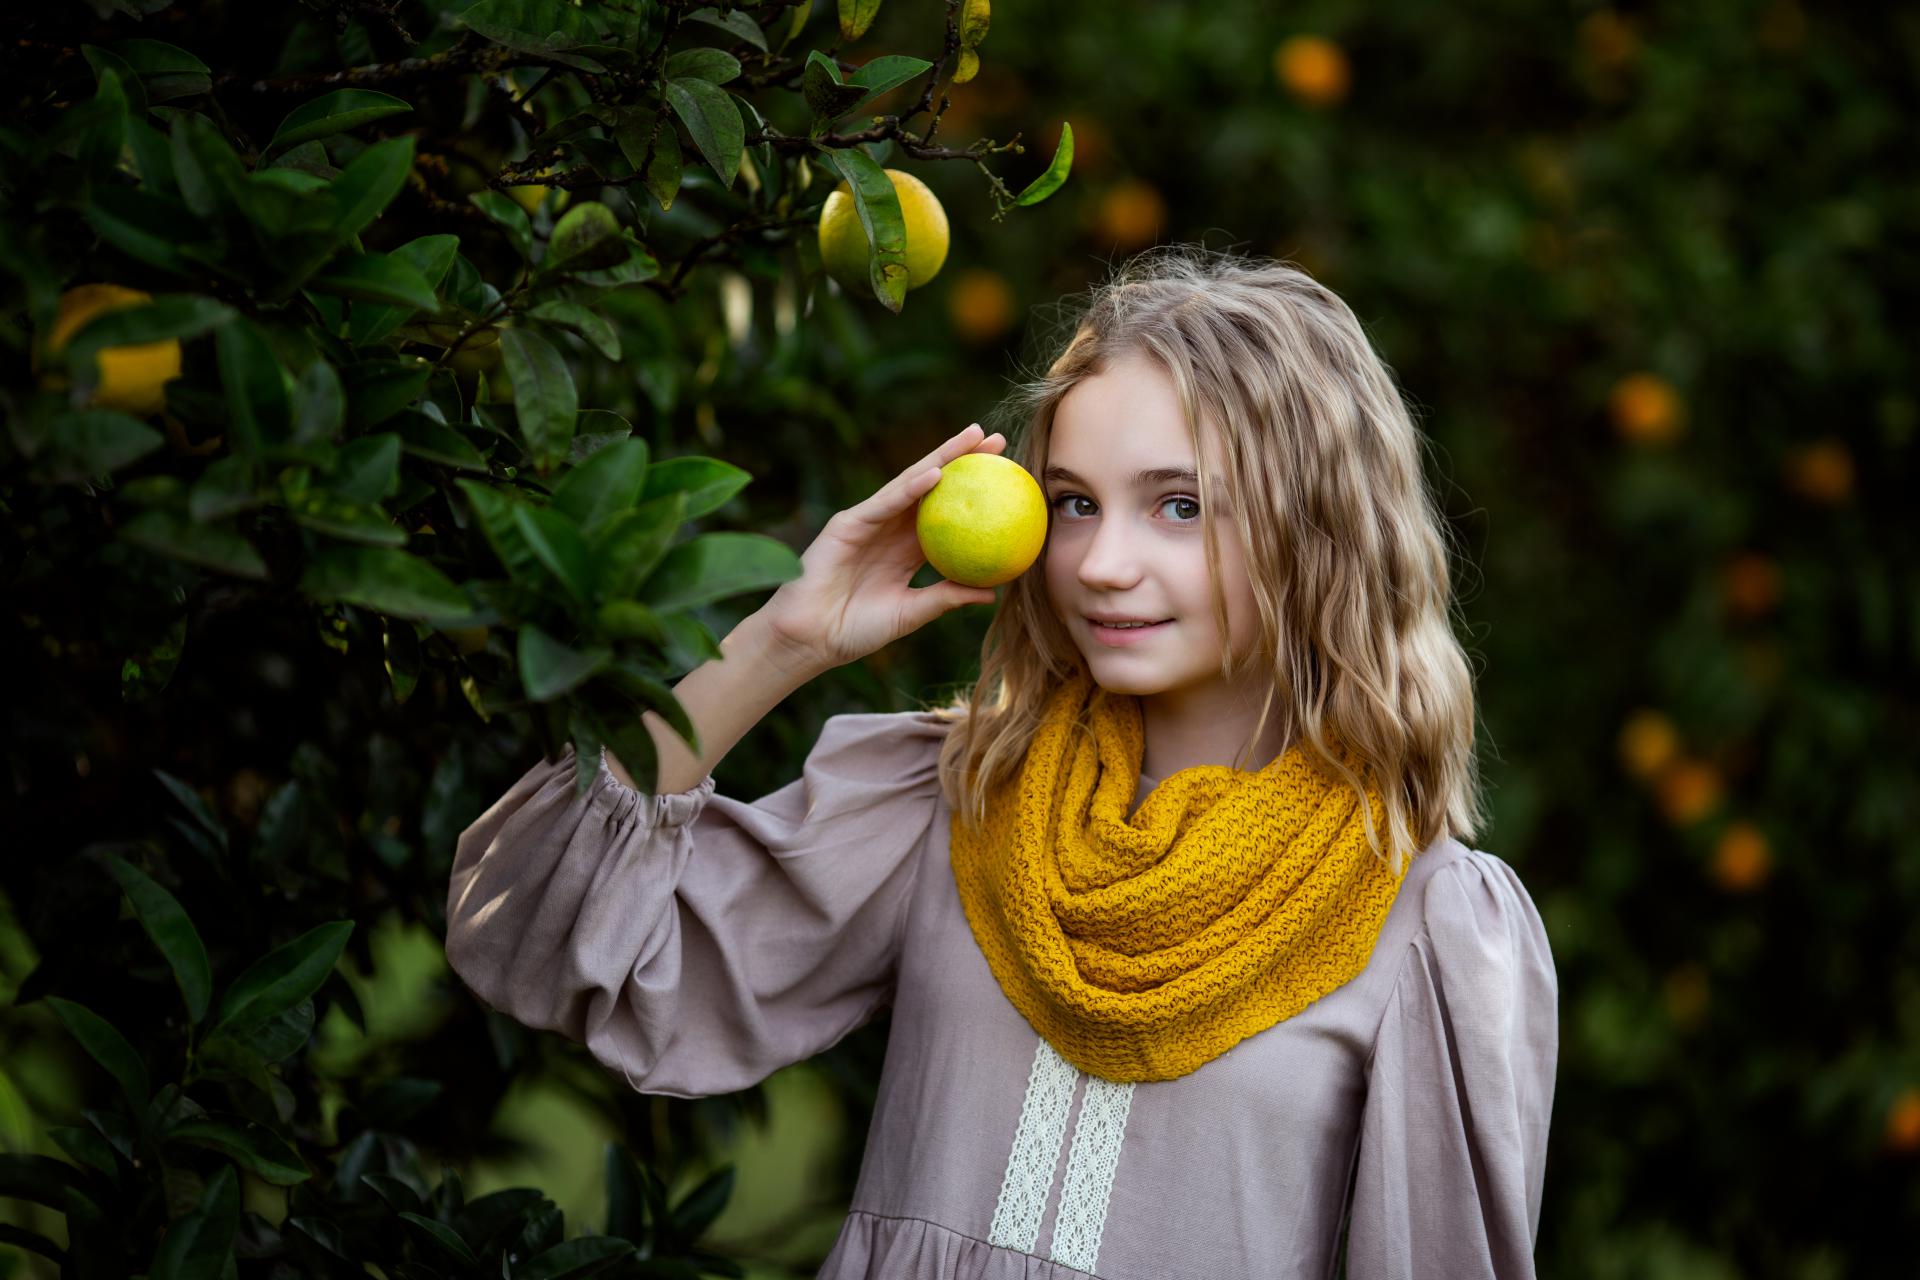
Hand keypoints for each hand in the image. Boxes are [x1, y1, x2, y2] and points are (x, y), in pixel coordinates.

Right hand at [759, 423, 1008, 675]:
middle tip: (996, 440)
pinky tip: (936, 473)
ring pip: (910, 483)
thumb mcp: (911, 614)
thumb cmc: (855, 630)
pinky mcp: (849, 524)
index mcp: (906, 549)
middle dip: (962, 459)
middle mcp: (890, 529)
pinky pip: (884, 503)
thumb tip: (992, 592)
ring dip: (941, 458)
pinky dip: (910, 488)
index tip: (1006, 477)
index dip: (974, 493)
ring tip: (972, 437)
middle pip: (932, 487)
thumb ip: (945, 598)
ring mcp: (869, 522)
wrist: (811, 640)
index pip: (946, 513)